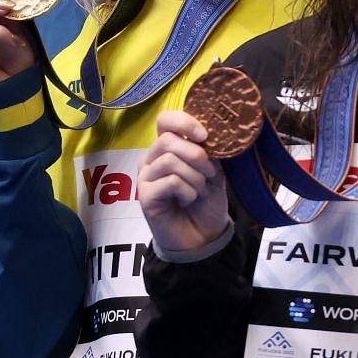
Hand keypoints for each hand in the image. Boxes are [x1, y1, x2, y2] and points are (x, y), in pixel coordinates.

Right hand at [137, 110, 231, 255]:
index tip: (205, 136)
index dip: (184, 122)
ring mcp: (146, 177)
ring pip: (170, 160)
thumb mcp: (213, 172)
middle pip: (168, 140)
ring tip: (199, 191)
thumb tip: (207, 136)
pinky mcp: (145, 196)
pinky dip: (188, 191)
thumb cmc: (205, 202)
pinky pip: (170, 181)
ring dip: (194, 177)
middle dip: (197, 156)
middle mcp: (152, 159)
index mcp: (167, 148)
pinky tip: (188, 200)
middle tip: (209, 175)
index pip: (165, 120)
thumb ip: (208, 152)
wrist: (202, 237)